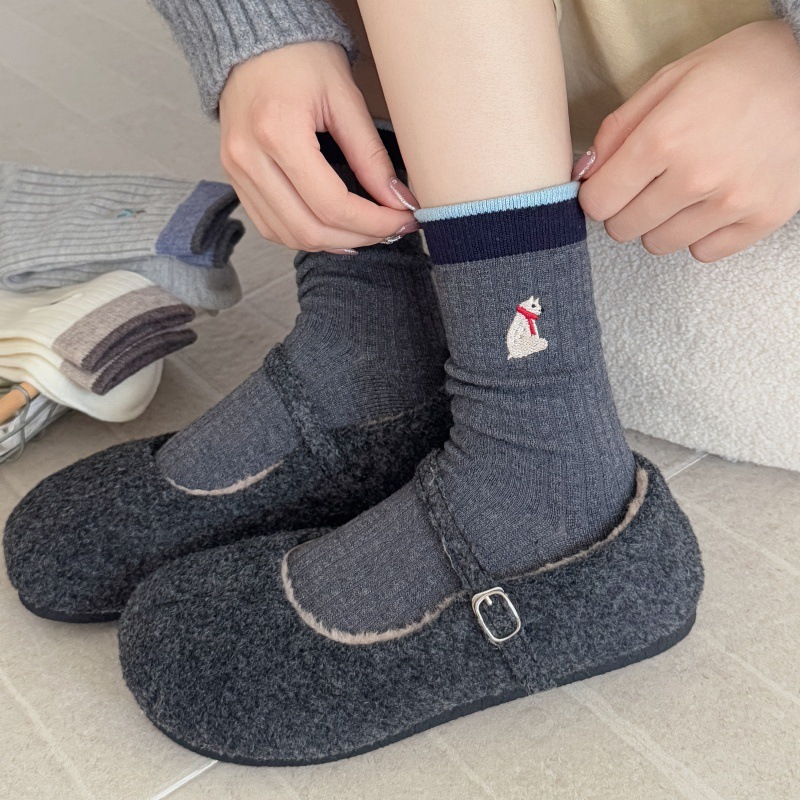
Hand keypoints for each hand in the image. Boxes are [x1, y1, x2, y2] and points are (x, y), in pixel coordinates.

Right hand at [219, 41, 416, 252]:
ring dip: (333, 243)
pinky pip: (270, 227)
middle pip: (309, 229)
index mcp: (277, 131)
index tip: (403, 220)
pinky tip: (333, 230)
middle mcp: (249, 158)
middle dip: (358, 238)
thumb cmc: (300, 57)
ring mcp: (236, 172)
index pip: (332, 204)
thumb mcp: (345, 97)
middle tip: (391, 230)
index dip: (373, 223)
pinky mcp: (234, 178)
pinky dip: (305, 236)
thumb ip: (370, 156)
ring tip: (366, 232)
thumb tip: (397, 201)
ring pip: (289, 236)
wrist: (252, 40)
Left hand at [575, 20, 799, 262]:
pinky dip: (699, 233)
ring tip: (683, 189)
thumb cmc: (739, 71)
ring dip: (661, 223)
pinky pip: (702, 252)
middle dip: (625, 209)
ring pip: (659, 244)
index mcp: (664, 138)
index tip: (608, 185)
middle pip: (623, 229)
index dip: (597, 194)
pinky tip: (710, 202)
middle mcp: (696, 177)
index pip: (598, 203)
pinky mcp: (761, 219)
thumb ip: (617, 131)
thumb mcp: (668, 82)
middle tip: (648, 184)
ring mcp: (731, 203)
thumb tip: (583, 174)